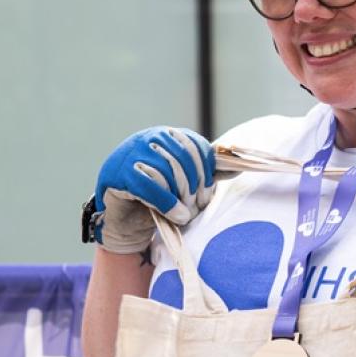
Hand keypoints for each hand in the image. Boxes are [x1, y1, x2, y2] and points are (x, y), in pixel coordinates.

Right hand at [90, 127, 215, 253]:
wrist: (124, 221)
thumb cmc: (156, 200)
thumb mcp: (184, 184)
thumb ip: (206, 173)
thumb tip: (238, 166)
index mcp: (165, 135)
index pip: (195, 145)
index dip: (207, 170)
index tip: (208, 192)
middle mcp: (147, 139)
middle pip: (182, 157)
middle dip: (195, 185)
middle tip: (199, 205)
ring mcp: (129, 154)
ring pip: (166, 171)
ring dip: (181, 197)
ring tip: (186, 214)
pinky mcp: (117, 174)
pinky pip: (149, 186)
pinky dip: (167, 203)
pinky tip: (176, 216)